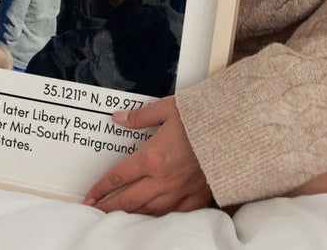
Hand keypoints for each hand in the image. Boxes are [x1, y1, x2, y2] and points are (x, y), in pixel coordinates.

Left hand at [83, 97, 211, 214]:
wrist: (235, 131)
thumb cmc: (204, 118)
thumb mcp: (168, 109)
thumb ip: (140, 116)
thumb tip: (119, 118)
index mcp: (152, 157)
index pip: (119, 177)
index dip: (101, 188)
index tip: (90, 196)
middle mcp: (163, 179)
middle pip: (129, 200)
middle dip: (109, 207)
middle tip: (96, 212)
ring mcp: (180, 191)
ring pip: (149, 210)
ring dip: (131, 214)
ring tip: (119, 216)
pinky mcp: (197, 196)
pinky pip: (174, 213)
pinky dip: (160, 216)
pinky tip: (153, 216)